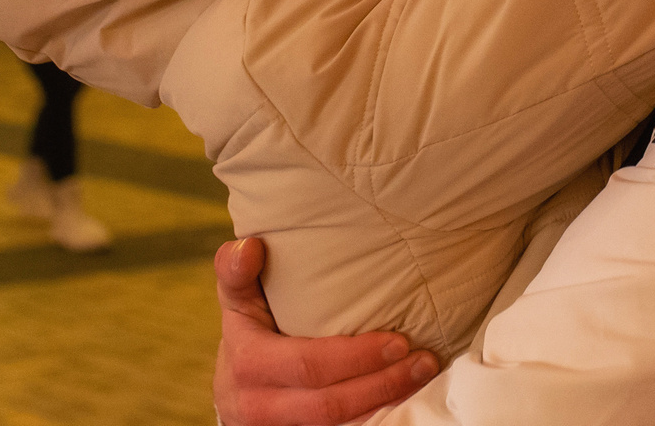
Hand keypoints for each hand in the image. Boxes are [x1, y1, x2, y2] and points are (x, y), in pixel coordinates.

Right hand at [213, 237, 437, 425]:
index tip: (399, 340)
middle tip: (423, 357)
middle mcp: (260, 404)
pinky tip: (405, 395)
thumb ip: (236, 272)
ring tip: (423, 373)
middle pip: (331, 401)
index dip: (356, 357)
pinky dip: (376, 415)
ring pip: (339, 423)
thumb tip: (249, 246)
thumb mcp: (237, 301)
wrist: (231, 392)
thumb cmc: (246, 332)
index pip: (309, 364)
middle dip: (383, 381)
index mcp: (250, 363)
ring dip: (386, 400)